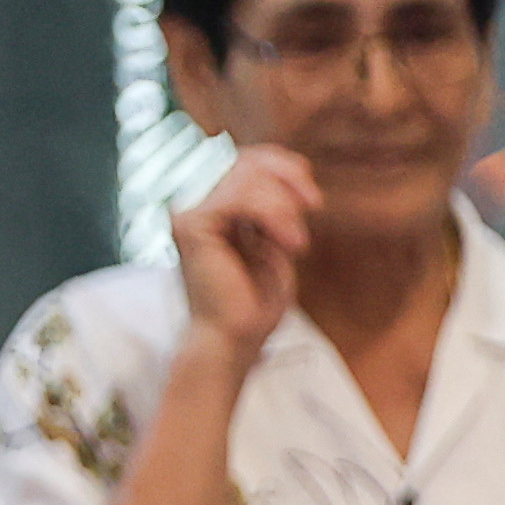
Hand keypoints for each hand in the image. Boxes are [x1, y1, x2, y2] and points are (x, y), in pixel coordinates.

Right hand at [170, 149, 315, 356]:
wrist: (235, 342)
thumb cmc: (254, 306)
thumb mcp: (274, 246)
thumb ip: (274, 211)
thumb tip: (291, 171)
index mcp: (214, 209)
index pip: (246, 162)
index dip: (283, 167)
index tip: (312, 198)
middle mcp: (195, 205)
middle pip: (247, 162)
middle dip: (288, 180)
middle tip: (314, 206)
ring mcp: (189, 213)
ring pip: (246, 177)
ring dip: (284, 207)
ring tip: (296, 244)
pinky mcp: (191, 225)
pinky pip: (241, 198)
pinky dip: (275, 217)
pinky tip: (290, 245)